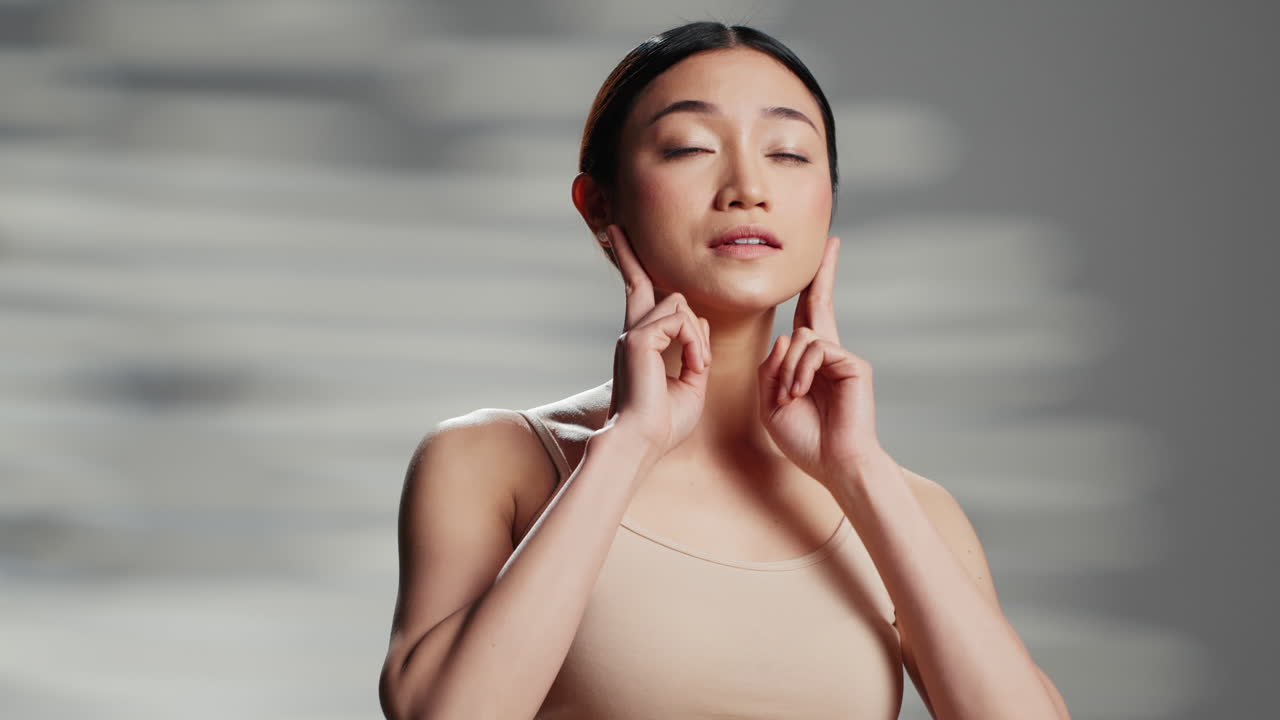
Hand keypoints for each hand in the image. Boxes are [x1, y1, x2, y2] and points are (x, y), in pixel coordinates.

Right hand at [603, 224, 711, 457]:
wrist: (642, 442)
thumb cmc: (664, 423)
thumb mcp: (690, 385)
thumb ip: (695, 352)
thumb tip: (699, 324)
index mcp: (641, 343)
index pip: (639, 298)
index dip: (633, 270)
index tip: (617, 242)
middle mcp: (632, 333)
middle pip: (639, 282)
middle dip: (629, 254)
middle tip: (613, 227)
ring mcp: (633, 334)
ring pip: (678, 303)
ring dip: (697, 334)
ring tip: (697, 365)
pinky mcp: (638, 339)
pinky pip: (681, 320)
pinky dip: (695, 342)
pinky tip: (694, 365)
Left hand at [757, 236, 882, 487]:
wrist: (833, 464)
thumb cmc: (805, 439)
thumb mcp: (770, 402)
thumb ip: (771, 368)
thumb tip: (785, 337)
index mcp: (809, 361)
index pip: (807, 318)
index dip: (810, 289)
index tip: (820, 263)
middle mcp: (828, 354)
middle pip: (820, 304)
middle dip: (824, 273)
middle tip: (833, 243)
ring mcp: (843, 358)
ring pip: (801, 337)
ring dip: (786, 368)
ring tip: (788, 397)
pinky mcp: (854, 365)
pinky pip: (815, 351)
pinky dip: (800, 371)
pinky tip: (799, 393)